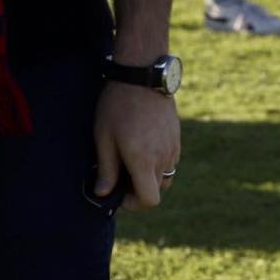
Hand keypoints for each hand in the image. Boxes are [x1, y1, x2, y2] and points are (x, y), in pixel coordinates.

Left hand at [92, 81, 181, 210]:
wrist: (142, 76)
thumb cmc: (117, 105)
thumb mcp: (104, 137)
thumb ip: (106, 169)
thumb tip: (103, 194)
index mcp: (143, 160)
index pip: (149, 200)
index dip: (133, 204)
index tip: (118, 194)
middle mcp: (162, 158)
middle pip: (157, 191)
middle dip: (138, 191)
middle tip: (119, 178)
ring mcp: (173, 148)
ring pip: (165, 178)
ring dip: (149, 178)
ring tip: (130, 163)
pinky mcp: (177, 138)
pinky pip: (170, 162)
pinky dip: (157, 165)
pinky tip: (141, 148)